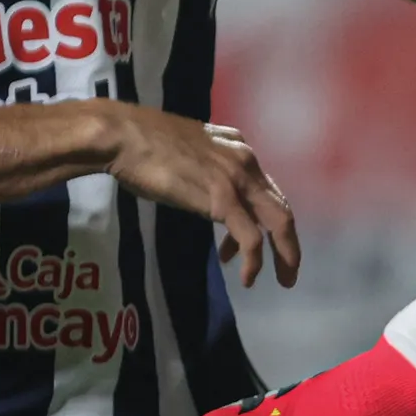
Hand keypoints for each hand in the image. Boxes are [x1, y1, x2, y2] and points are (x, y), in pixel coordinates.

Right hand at [98, 104, 300, 285]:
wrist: (125, 136)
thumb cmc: (144, 145)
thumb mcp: (189, 153)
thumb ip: (206, 170)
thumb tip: (206, 194)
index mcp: (238, 148)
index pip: (264, 190)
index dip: (264, 221)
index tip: (246, 247)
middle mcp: (246, 161)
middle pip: (281, 207)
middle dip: (289, 243)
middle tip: (289, 271)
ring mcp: (237, 179)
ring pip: (278, 221)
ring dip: (285, 255)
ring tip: (282, 280)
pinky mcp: (222, 197)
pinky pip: (250, 236)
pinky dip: (254, 261)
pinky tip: (247, 278)